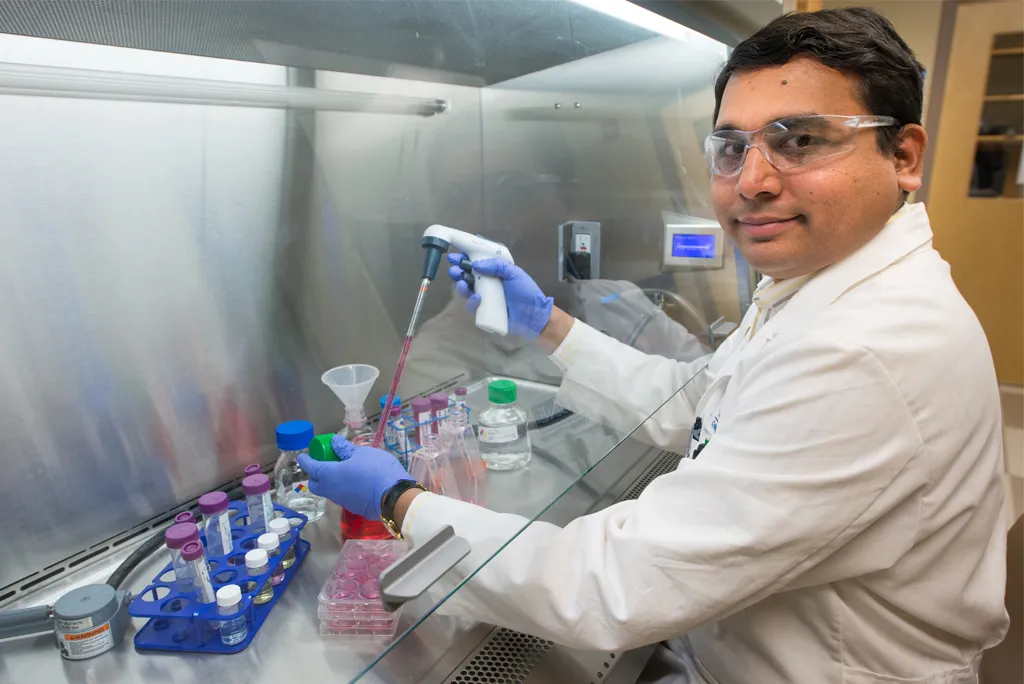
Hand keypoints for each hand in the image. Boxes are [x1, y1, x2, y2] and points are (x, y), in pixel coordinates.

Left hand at [297, 437, 414, 519]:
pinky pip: (341, 496)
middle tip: (324, 464)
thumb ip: (345, 448)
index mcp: (329, 475)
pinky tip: (354, 481)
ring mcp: (341, 501)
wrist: (393, 497)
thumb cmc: (376, 470)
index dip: (305, 461)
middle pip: (315, 484)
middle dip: (315, 475)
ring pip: (328, 491)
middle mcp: (331, 490)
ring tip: (342, 470)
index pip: (310, 467)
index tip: (303, 456)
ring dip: (329, 482)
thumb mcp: (361, 453)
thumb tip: (334, 442)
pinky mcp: (353, 507)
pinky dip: (342, 488)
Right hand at [447, 254, 553, 338]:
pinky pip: (472, 306)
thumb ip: (497, 265)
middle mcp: (486, 283)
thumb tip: (476, 264)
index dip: (464, 258)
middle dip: (457, 271)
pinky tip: (477, 298)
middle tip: (454, 269)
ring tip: (462, 283)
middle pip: (466, 275)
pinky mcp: (483, 311)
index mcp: (494, 272)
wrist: (534, 315)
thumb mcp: (514, 273)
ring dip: (461, 286)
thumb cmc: (526, 292)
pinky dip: (472, 301)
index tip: (455, 256)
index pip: (475, 262)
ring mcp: (484, 297)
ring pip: (466, 290)